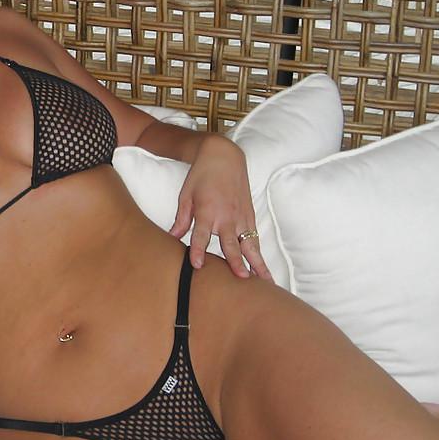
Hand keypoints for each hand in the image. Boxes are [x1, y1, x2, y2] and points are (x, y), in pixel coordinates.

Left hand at [169, 135, 271, 280]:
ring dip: (257, 264)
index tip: (197, 266)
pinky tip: (263, 270)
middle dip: (236, 261)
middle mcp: (227, 217)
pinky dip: (259, 255)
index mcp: (207, 211)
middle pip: (231, 243)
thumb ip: (181, 220)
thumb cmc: (201, 176)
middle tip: (242, 278)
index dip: (199, 250)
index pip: (201, 236)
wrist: (223, 157)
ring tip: (266, 282)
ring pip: (250, 245)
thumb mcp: (186, 196)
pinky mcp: (249, 216)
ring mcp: (241, 217)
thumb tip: (172, 238)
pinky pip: (255, 239)